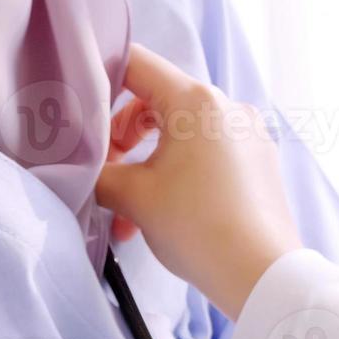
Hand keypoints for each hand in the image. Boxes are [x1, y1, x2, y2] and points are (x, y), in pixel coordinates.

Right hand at [97, 43, 303, 317]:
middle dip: (121, 137)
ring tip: (126, 212)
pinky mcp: (258, 163)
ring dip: (145, 166)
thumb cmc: (199, 228)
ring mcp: (248, 135)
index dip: (99, 77)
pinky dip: (176, 175)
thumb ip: (97, 171)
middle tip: (103, 173)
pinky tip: (157, 215)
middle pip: (156, 101)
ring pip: (180, 134)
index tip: (77, 107)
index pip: (136, 64)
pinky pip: (207, 155)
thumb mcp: (133, 197)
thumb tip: (80, 166)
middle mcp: (228, 108)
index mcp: (197, 102)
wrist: (261, 274)